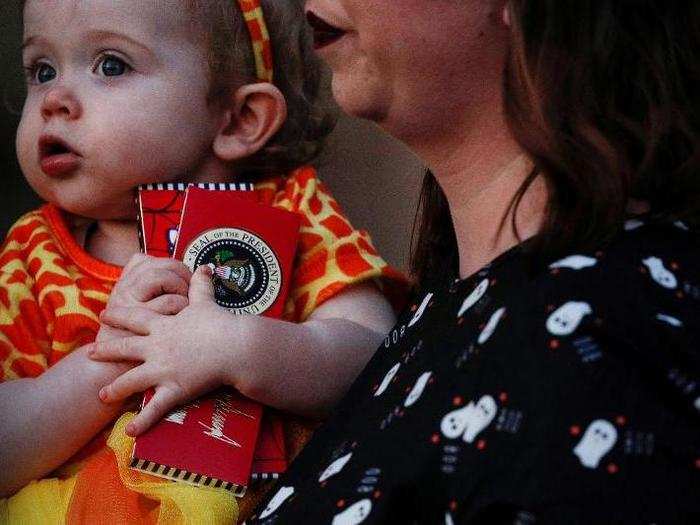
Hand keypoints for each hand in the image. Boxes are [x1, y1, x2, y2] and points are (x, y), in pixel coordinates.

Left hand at [87, 265, 245, 435]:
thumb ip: (201, 285)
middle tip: (92, 351)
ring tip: (102, 395)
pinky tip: (129, 431)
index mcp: (163, 325)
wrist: (234, 346)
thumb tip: (204, 266)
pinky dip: (142, 421)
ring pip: (132, 380)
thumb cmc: (220, 323)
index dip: (118, 316)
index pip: (135, 318)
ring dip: (116, 388)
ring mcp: (163, 369)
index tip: (104, 314)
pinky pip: (155, 407)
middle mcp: (157, 347)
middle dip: (108, 350)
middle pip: (126, 347)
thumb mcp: (206, 301)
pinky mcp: (174, 389)